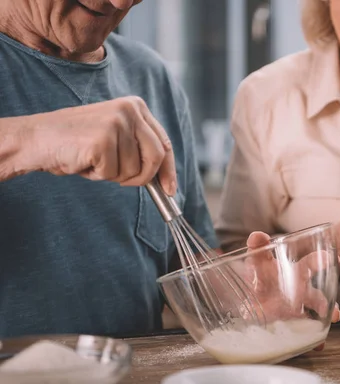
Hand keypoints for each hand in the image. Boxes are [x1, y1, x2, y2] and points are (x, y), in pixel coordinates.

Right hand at [24, 96, 176, 194]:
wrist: (38, 138)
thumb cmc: (77, 142)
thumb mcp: (116, 138)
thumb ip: (140, 149)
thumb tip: (165, 180)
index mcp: (136, 106)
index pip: (164, 142)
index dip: (169, 169)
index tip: (170, 189)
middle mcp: (130, 110)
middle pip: (156, 158)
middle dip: (142, 177)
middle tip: (123, 180)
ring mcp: (116, 123)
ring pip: (133, 170)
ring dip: (113, 175)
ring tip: (94, 160)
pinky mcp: (102, 140)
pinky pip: (111, 173)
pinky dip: (97, 175)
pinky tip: (84, 160)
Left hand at [246, 231, 339, 350]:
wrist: (253, 298)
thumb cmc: (260, 276)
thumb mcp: (257, 261)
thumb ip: (257, 247)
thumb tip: (257, 235)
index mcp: (295, 273)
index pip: (310, 264)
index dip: (319, 260)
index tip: (330, 258)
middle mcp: (302, 292)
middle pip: (317, 296)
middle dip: (325, 303)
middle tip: (335, 311)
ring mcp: (298, 310)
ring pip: (315, 317)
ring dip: (322, 323)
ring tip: (328, 328)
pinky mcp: (292, 326)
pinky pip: (305, 335)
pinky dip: (313, 340)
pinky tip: (318, 344)